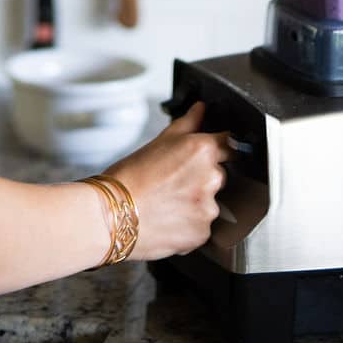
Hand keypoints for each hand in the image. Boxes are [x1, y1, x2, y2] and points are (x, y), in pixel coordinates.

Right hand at [103, 101, 229, 260]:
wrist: (113, 214)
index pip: (229, 144)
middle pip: (218, 174)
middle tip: (174, 180)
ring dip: (196, 202)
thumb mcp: (159, 140)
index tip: (208, 154)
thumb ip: (188, 123)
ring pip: (210, 202)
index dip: (217, 148)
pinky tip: (169, 218)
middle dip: (202, 177)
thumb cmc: (130, 176)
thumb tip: (201, 109)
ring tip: (168, 202)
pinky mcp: (203, 233)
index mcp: (202, 150)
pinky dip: (189, 224)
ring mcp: (208, 208)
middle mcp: (211, 178)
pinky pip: (202, 226)